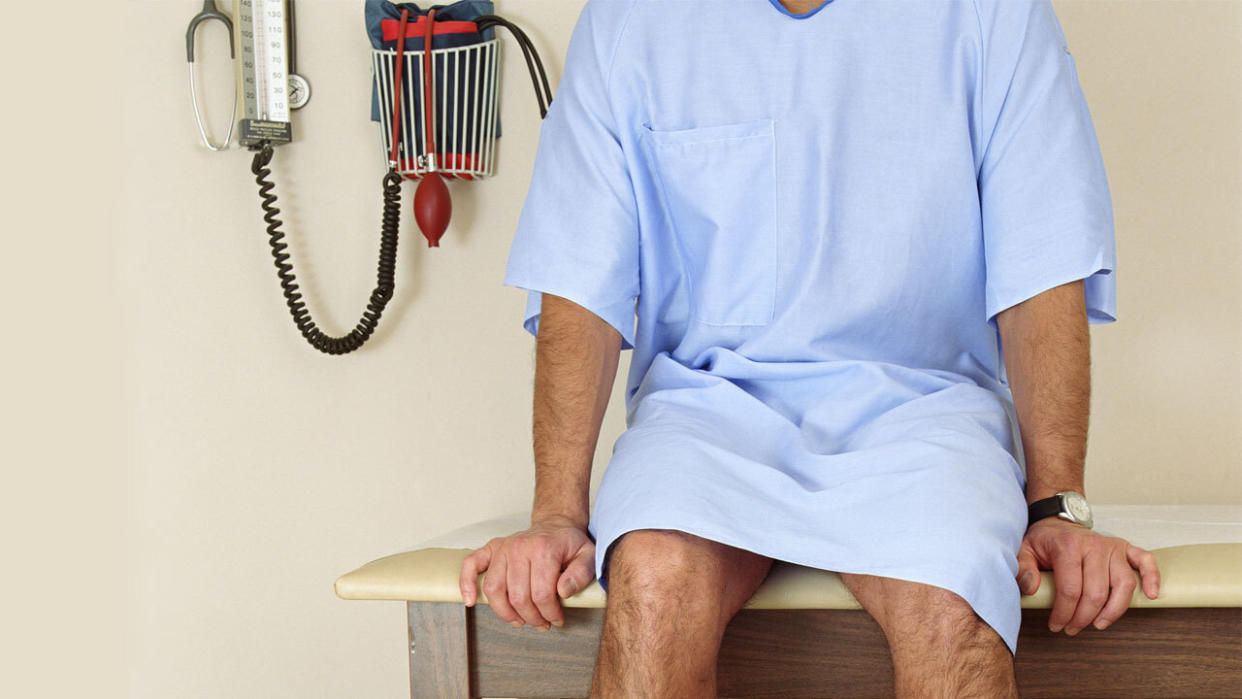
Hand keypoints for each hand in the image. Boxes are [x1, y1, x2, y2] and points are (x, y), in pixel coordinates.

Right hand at [459, 514, 595, 630]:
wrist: (555, 525)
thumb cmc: (570, 544)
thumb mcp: (588, 556)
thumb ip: (581, 574)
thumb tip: (563, 592)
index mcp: (544, 549)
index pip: (541, 594)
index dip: (549, 613)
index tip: (557, 619)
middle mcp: (520, 547)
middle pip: (519, 596)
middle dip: (532, 617)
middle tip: (542, 623)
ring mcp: (503, 547)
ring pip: (495, 589)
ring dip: (506, 612)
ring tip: (520, 621)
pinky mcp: (491, 549)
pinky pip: (471, 565)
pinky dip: (467, 583)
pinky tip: (471, 601)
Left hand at [1016, 517, 1160, 634]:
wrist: (1058, 521)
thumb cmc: (1044, 540)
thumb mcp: (1024, 549)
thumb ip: (1023, 568)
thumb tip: (1030, 587)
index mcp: (1068, 546)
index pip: (1070, 590)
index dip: (1064, 613)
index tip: (1057, 625)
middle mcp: (1093, 545)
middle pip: (1096, 593)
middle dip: (1083, 617)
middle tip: (1072, 628)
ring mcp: (1112, 546)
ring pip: (1123, 585)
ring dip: (1113, 611)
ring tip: (1098, 624)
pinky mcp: (1125, 547)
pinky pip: (1145, 561)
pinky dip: (1151, 578)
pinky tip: (1151, 595)